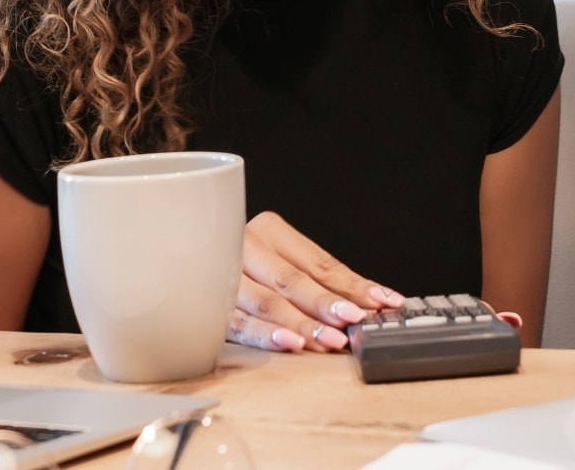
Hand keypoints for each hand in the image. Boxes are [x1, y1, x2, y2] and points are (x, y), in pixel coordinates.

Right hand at [229, 211, 405, 352]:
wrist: (194, 256)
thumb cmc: (255, 263)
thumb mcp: (288, 259)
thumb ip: (322, 281)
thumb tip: (370, 304)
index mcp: (270, 230)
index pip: (318, 262)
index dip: (351, 284)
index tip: (379, 301)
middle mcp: (246, 248)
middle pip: (292, 281)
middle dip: (326, 304)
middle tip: (354, 322)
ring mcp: (226, 279)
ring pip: (268, 304)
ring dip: (302, 325)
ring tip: (330, 341)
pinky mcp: (213, 309)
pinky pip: (241, 324)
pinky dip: (268, 335)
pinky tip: (290, 344)